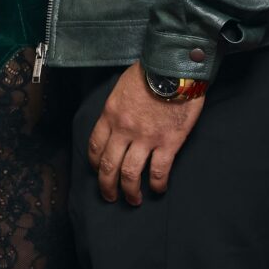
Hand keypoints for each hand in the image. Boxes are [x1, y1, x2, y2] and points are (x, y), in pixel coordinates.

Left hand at [88, 63, 204, 205]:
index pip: (95, 145)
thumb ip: (117, 107)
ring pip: (130, 174)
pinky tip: (158, 190)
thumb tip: (118, 119)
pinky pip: (158, 171)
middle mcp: (123, 130)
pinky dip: (157, 185)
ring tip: (133, 200)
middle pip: (108, 165)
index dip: (94, 163)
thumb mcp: (122, 87)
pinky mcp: (168, 143)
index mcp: (110, 115)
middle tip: (110, 196)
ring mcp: (145, 139)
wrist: (175, 68)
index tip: (98, 171)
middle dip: (107, 185)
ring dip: (129, 192)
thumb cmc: (150, 72)